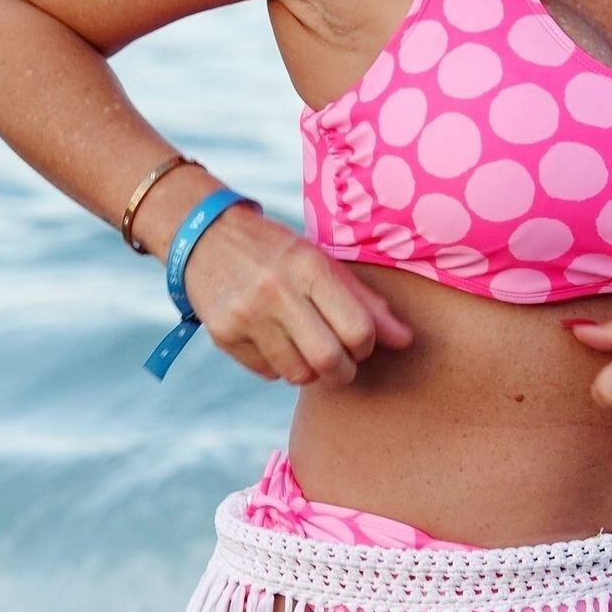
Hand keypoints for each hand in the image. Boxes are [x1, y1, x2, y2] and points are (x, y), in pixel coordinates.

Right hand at [182, 204, 412, 386]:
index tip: (359, 340)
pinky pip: (268, 372)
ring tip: (306, 348)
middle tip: (340, 363)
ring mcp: (247, 314)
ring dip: (310, 371)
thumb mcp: (322, 262)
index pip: (358, 328)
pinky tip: (275, 341)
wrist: (206, 237)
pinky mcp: (223, 334)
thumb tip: (405, 341)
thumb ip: (365, 302)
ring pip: (298, 374)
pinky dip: (279, 366)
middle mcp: (277, 290)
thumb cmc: (278, 252)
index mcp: (310, 266)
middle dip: (343, 371)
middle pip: (329, 359)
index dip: (366, 345)